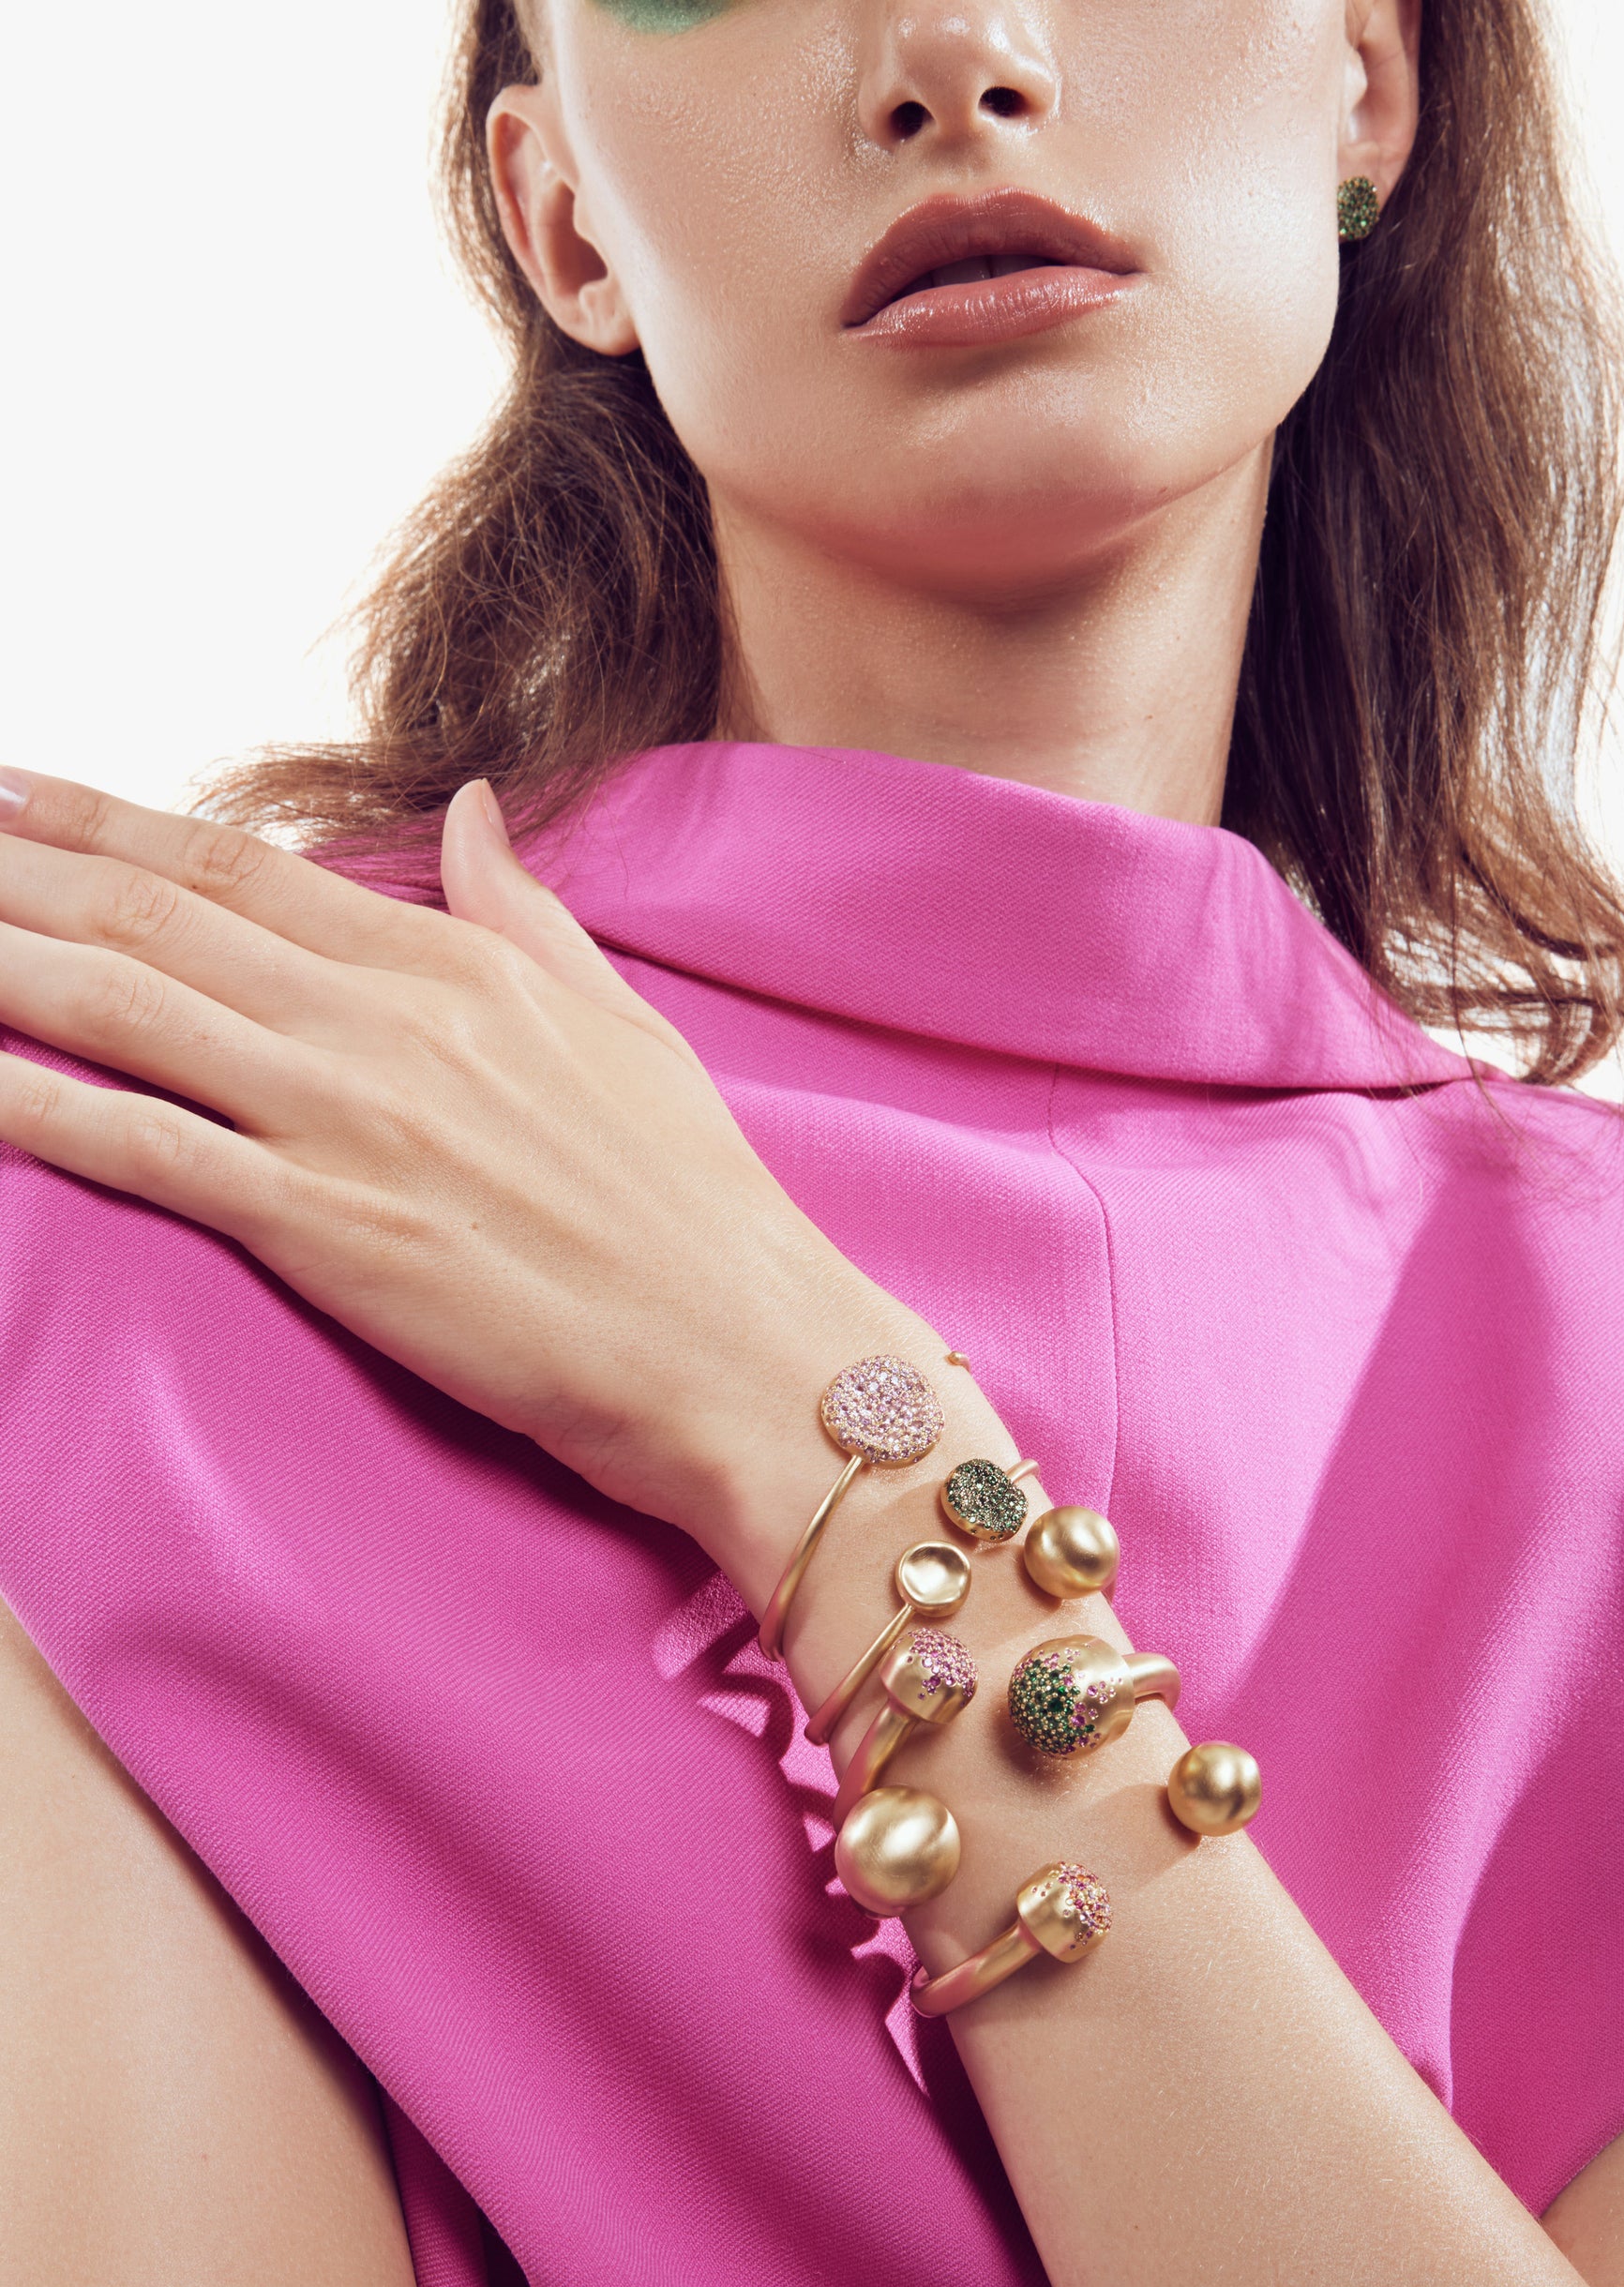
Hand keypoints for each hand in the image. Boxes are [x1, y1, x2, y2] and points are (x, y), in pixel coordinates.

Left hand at [0, 771, 899, 1566]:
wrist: (748, 1354)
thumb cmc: (700, 1213)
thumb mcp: (623, 1028)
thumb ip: (524, 915)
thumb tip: (466, 810)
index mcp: (457, 968)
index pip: (240, 868)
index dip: (106, 824)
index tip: (11, 793)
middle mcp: (388, 1022)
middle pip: (157, 919)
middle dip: (19, 869)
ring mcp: (351, 1121)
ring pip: (131, 1009)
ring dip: (7, 960)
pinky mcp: (329, 1229)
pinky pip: (147, 1150)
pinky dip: (39, 1103)